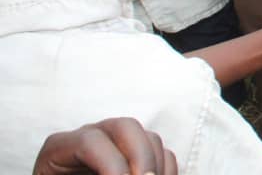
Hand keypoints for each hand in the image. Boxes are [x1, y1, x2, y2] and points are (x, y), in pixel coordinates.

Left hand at [33, 119, 177, 174]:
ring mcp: (115, 143)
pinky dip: (166, 171)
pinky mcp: (134, 155)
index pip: (89, 142)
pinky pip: (163, 153)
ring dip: (156, 167)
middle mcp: (90, 137)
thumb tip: (123, 173)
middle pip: (125, 127)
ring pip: (150, 139)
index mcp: (60, 148)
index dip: (111, 165)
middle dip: (142, 157)